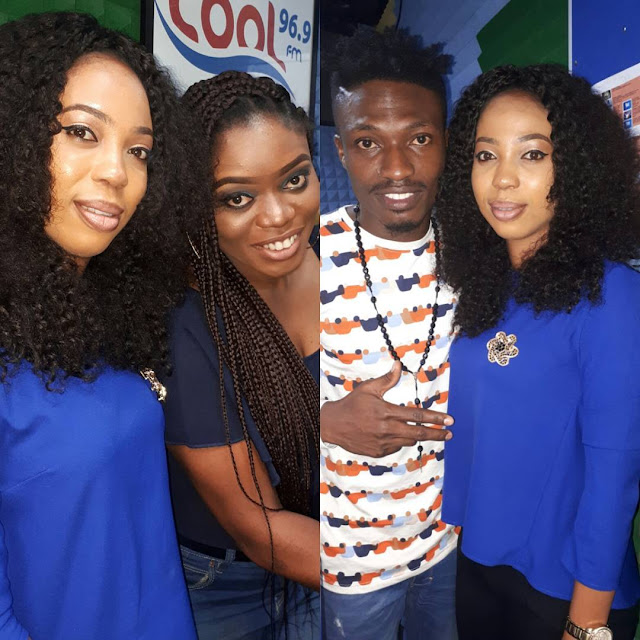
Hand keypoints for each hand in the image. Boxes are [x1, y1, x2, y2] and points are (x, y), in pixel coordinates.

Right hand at [321, 360, 453, 456]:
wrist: (333, 425)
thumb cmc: (351, 404)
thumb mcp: (368, 388)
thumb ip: (386, 379)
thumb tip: (398, 365)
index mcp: (386, 412)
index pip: (417, 416)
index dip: (435, 418)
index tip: (449, 420)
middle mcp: (387, 430)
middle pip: (418, 434)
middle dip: (436, 434)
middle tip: (449, 434)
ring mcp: (383, 443)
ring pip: (408, 441)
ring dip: (418, 437)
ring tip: (426, 433)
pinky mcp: (378, 452)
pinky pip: (396, 447)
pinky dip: (400, 441)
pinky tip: (397, 435)